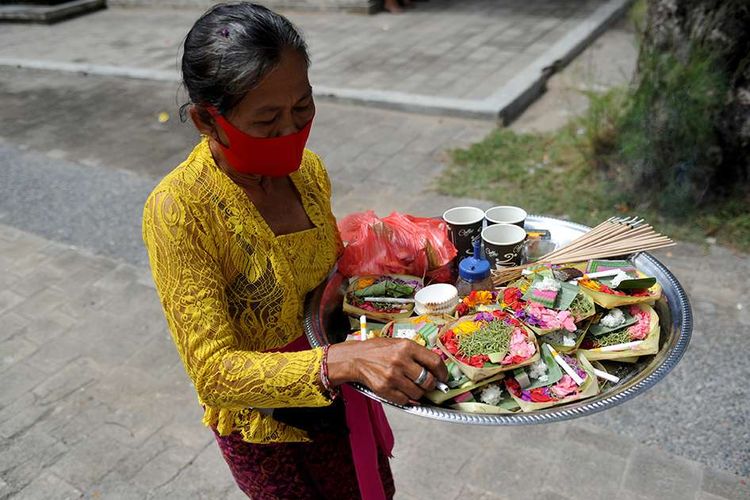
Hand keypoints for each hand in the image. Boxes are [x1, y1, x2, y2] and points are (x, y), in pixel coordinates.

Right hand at [327, 338, 447, 405]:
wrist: (355, 358)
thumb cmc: (378, 350)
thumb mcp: (398, 344)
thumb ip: (416, 354)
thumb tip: (435, 370)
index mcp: (407, 346)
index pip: (435, 361)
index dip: (443, 372)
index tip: (443, 377)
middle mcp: (400, 361)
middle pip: (428, 380)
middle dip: (430, 385)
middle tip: (427, 384)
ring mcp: (392, 376)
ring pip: (417, 393)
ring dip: (418, 393)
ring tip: (411, 386)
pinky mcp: (384, 389)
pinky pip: (405, 400)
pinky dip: (407, 399)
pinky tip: (402, 391)